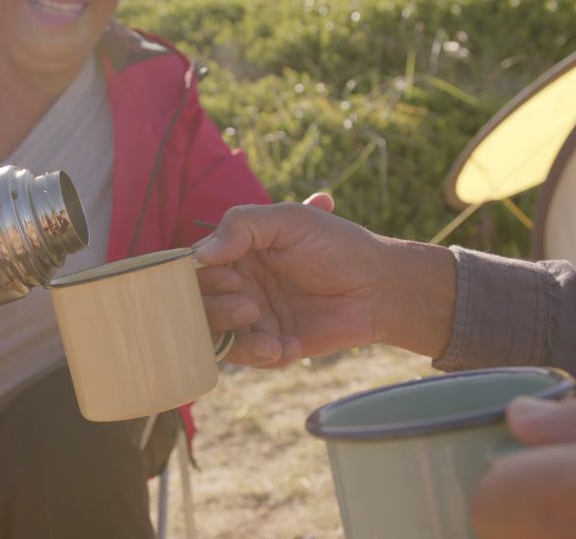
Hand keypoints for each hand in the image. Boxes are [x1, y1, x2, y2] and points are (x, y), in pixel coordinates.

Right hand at [194, 194, 456, 367]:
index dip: (201, 275)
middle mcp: (238, 284)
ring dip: (230, 332)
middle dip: (214, 306)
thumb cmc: (337, 245)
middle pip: (196, 303)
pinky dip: (257, 354)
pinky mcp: (270, 346)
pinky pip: (245, 357)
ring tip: (261, 324)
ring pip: (213, 333)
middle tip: (248, 303)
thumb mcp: (290, 219)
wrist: (380, 287)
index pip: (194, 266)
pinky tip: (285, 346)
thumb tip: (199, 254)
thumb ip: (241, 225)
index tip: (230, 274)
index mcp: (236, 251)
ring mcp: (252, 318)